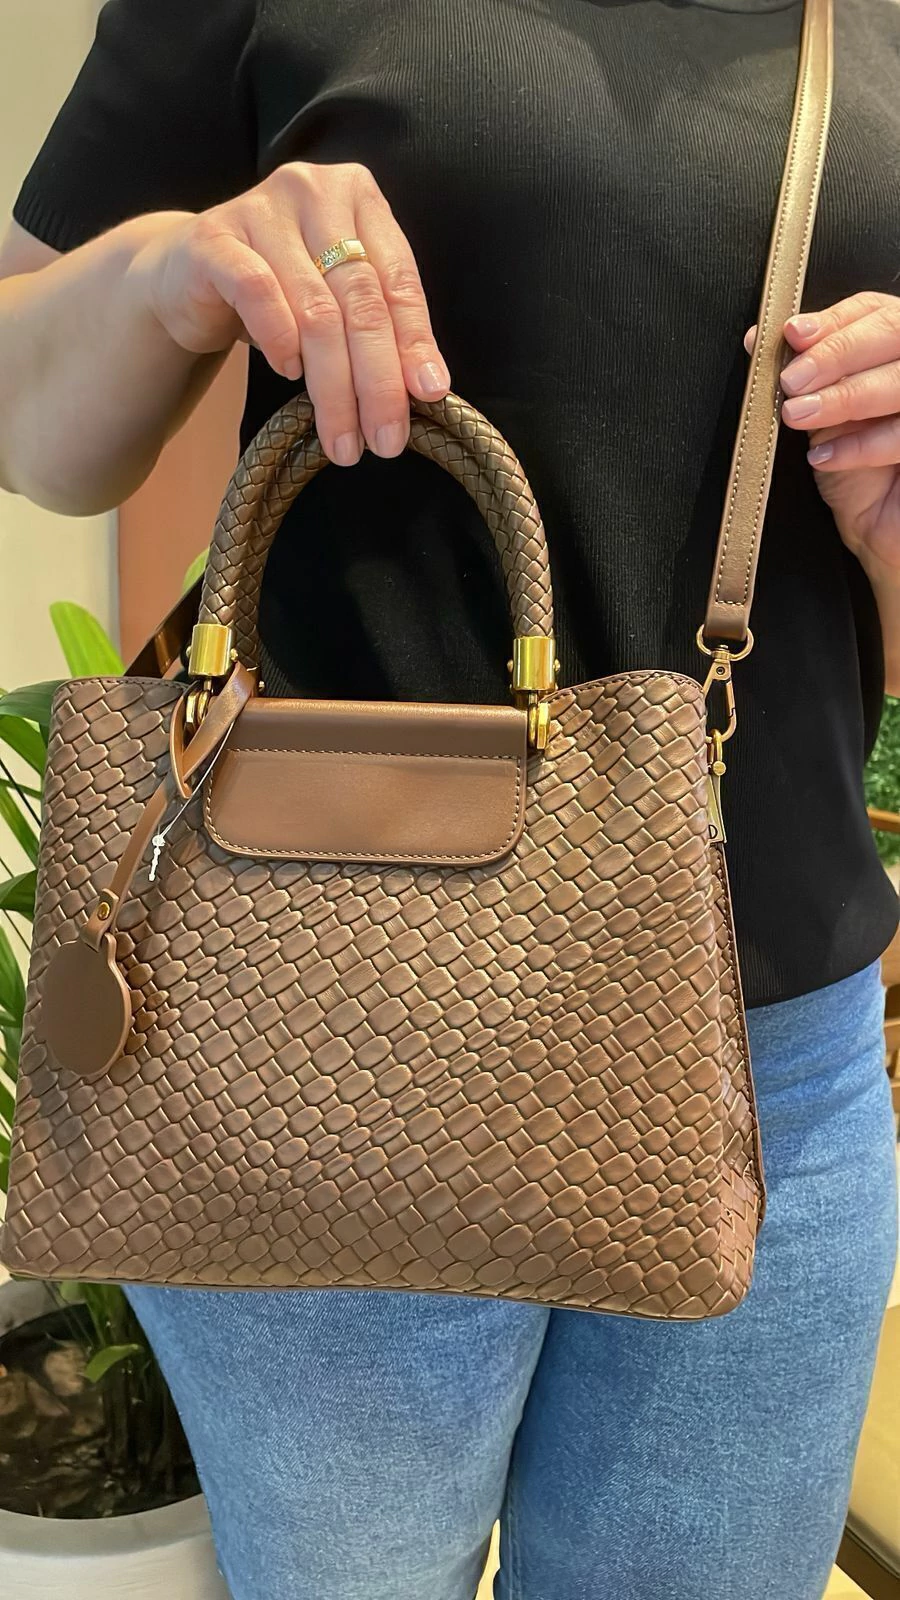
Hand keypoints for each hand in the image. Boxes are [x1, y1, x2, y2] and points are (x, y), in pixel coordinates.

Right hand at [130, 162, 450, 465]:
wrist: (185, 275)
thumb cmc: (277, 290)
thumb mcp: (337, 301)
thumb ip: (382, 327)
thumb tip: (428, 387)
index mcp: (357, 195)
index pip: (399, 278)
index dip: (415, 342)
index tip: (429, 397)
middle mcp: (313, 191)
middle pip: (361, 299)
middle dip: (377, 379)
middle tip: (385, 438)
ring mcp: (260, 209)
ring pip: (315, 309)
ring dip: (333, 385)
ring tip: (343, 437)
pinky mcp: (213, 238)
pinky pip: (257, 292)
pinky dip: (280, 339)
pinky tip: (290, 374)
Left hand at [745, 291, 899, 581]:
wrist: (881, 527)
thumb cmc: (854, 467)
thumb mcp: (820, 414)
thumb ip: (802, 375)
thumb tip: (759, 339)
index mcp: (894, 345)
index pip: (872, 311)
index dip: (832, 320)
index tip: (792, 335)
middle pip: (892, 332)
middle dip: (836, 354)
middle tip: (791, 381)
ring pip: (899, 381)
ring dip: (844, 397)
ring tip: (798, 415)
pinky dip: (862, 444)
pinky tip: (824, 456)